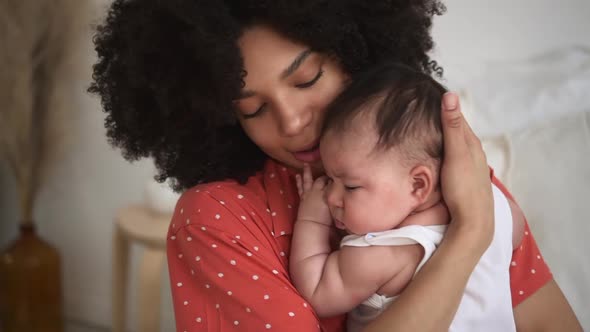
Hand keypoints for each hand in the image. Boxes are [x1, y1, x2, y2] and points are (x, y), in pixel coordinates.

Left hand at [295, 164, 332, 225]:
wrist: (312, 225)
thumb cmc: (326, 220)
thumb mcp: (335, 208)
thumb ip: (338, 200)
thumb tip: (342, 194)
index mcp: (326, 193)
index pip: (332, 183)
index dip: (335, 180)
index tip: (338, 177)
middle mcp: (317, 190)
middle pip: (321, 180)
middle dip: (325, 176)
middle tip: (329, 173)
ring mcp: (309, 193)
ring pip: (308, 179)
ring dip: (307, 172)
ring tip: (306, 164)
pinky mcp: (303, 197)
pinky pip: (300, 186)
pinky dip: (298, 181)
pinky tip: (297, 175)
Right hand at [440, 92, 493, 248]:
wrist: (473, 221)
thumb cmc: (463, 187)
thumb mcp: (455, 153)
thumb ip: (451, 126)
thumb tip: (450, 95)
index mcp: (472, 144)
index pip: (458, 118)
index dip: (445, 107)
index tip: (430, 97)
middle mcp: (475, 153)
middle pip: (458, 132)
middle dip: (445, 121)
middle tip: (426, 112)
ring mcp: (471, 167)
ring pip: (457, 146)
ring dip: (446, 138)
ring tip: (430, 130)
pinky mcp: (466, 179)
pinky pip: (455, 158)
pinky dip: (447, 152)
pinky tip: (440, 156)